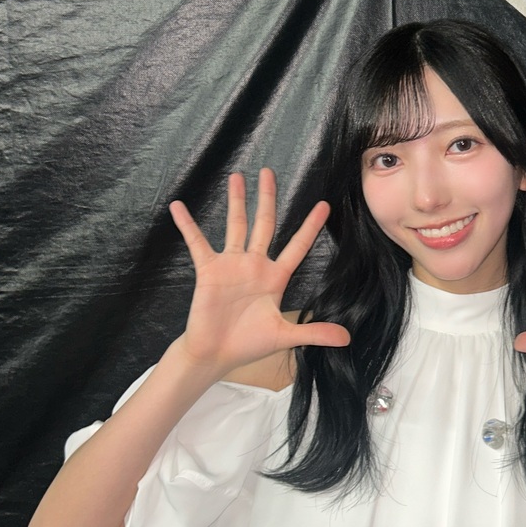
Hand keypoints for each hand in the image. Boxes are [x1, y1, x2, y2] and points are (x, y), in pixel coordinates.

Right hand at [169, 169, 349, 374]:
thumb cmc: (249, 344)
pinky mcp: (208, 270)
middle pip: (264, 223)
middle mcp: (255, 264)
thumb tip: (347, 338)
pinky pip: (197, 242)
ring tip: (237, 176)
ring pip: (235, 225)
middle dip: (268, 198)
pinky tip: (179, 206)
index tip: (323, 205)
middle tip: (269, 172)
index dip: (310, 226)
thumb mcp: (285, 336)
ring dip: (236, 201)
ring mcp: (231, 265)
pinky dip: (187, 225)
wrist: (215, 354)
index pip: (297, 245)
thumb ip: (314, 332)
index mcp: (275, 277)